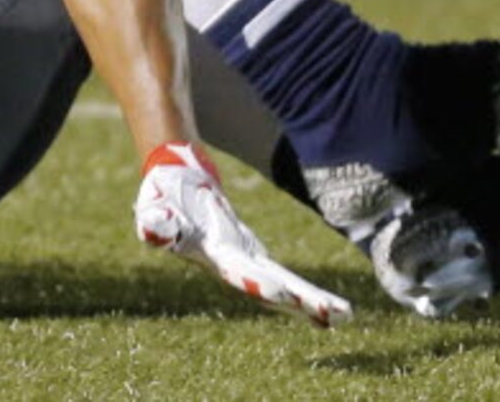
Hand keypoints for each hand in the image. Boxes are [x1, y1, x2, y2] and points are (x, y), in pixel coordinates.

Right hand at [136, 143, 351, 327]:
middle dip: (300, 301)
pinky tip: (329, 308)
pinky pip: (285, 276)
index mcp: (212, 254)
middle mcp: (233, 264)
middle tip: (331, 315)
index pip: (239, 272)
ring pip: (284, 284)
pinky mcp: (254, 254)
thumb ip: (155, 220)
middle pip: (272, 286)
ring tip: (345, 317)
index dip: (258, 282)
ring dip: (312, 301)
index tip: (282, 293)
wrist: (174, 183)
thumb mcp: (154, 203)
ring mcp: (246, 261)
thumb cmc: (163, 193)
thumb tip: (155, 229)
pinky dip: (305, 292)